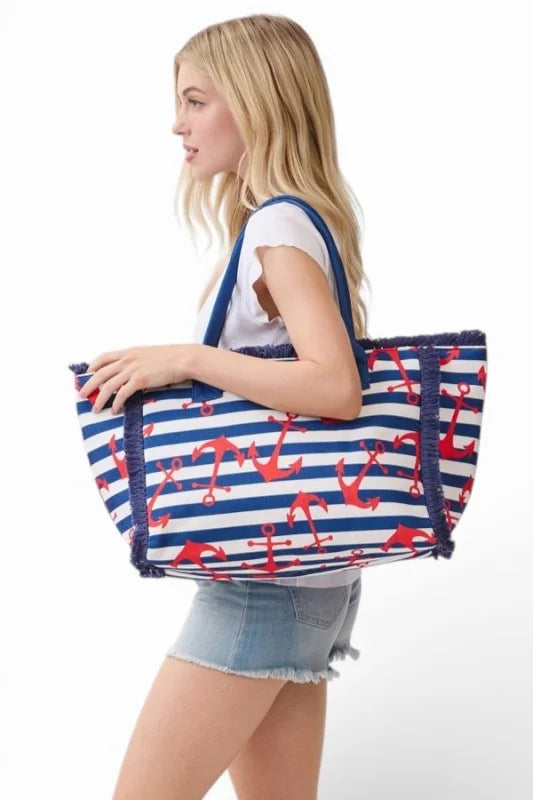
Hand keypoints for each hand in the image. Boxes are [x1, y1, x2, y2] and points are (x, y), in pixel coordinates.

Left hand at [79, 344, 193, 414]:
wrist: (183, 358)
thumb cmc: (170, 358)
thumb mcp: (149, 355)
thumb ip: (137, 361)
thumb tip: (131, 371)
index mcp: (129, 352)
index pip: (103, 357)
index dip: (92, 367)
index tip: (86, 375)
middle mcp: (127, 359)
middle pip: (100, 373)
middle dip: (88, 385)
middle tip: (81, 395)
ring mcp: (133, 369)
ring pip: (108, 385)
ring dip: (99, 399)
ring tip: (95, 409)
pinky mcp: (140, 379)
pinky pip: (122, 393)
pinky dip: (116, 403)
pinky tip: (114, 410)